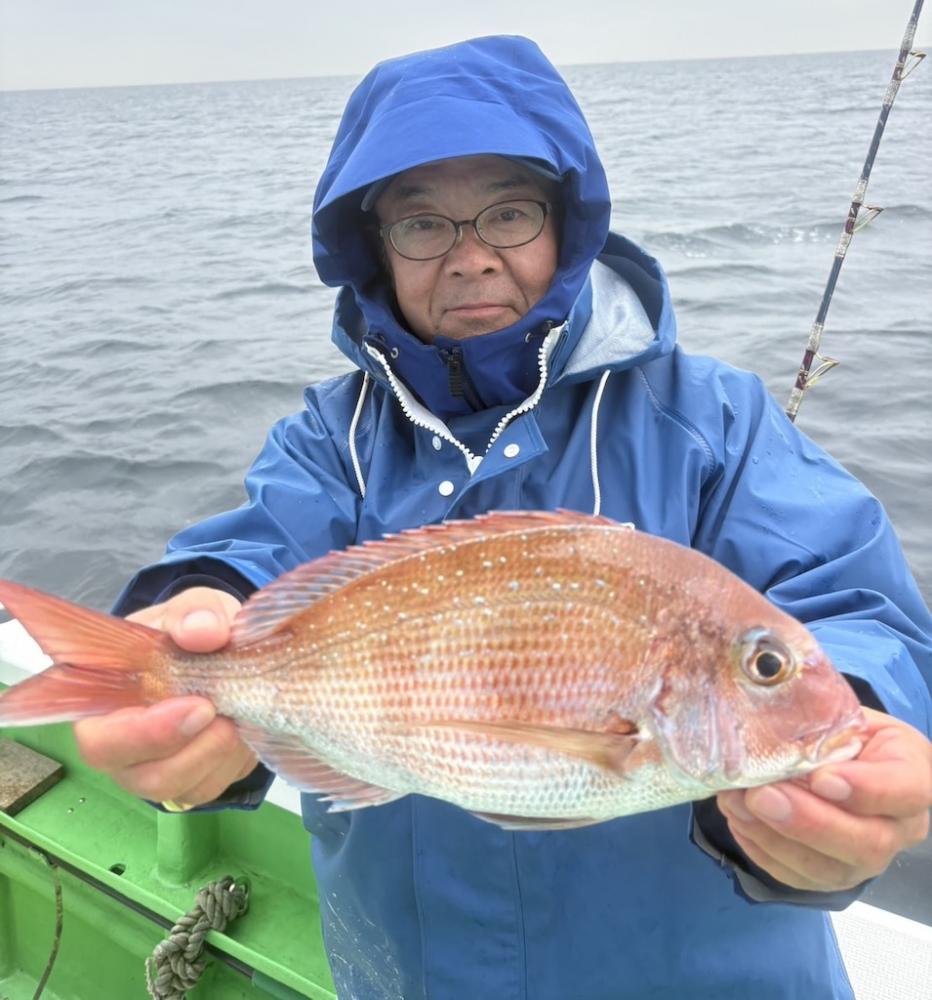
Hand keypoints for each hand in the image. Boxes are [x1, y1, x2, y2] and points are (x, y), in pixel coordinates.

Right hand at [73, 587, 258, 806]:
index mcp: (105, 704)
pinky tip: (247, 726)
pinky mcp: (194, 781)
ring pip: (185, 787)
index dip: (144, 734)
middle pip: (145, 777)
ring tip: (241, 713)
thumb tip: (201, 630)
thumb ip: (194, 612)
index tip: (197, 706)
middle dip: (192, 749)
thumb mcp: (195, 608)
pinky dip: (236, 760)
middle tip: (226, 713)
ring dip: (221, 753)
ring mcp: (158, 770)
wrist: (223, 649)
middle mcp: (124, 748)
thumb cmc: (193, 630)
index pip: (100, 740)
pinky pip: (214, 786)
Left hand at [717, 707, 931, 891]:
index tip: (821, 777)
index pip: (905, 789)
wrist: (840, 759)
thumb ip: (822, 713)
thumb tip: (775, 695)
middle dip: (808, 821)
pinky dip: (762, 849)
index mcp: (912, 775)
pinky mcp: (832, 875)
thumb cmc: (843, 730)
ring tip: (736, 803)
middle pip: (868, 841)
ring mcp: (867, 859)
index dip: (865, 789)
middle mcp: (900, 827)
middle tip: (761, 796)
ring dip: (774, 837)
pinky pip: (799, 877)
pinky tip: (738, 820)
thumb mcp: (843, 711)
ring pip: (829, 868)